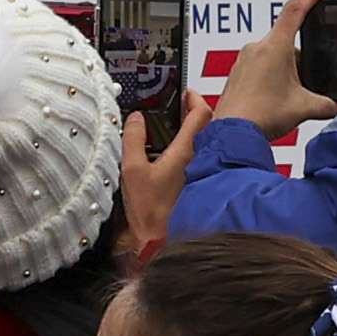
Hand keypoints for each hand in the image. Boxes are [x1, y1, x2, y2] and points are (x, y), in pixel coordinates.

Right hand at [116, 81, 205, 260]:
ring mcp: (201, 172)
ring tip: (166, 128)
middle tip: (172, 106)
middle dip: (189, 113)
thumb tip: (136, 117)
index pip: (201, 112)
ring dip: (188, 131)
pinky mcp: (198, 184)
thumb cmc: (152, 212)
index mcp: (186, 150)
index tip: (182, 90)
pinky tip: (168, 154)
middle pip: (203, 125)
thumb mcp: (133, 172)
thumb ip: (133, 140)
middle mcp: (199, 158)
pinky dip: (186, 148)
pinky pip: (197, 157)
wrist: (163, 244)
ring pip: (201, 142)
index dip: (193, 97)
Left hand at [204, 0, 336, 139]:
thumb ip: (324, 105)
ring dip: (283, 69)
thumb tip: (333, 106)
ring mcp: (244, 60)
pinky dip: (269, 78)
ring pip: (271, 55)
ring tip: (288, 96)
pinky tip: (273, 100)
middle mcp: (257, 48)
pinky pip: (257, 68)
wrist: (232, 132)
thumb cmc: (260, 115)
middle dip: (299, 57)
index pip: (295, 9)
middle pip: (286, 40)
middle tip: (306, 80)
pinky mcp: (236, 74)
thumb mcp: (302, 108)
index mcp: (276, 46)